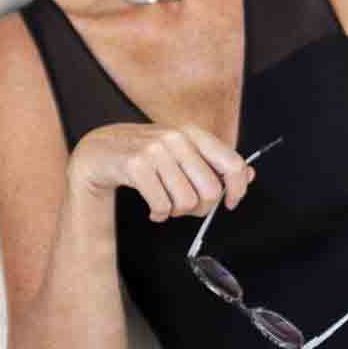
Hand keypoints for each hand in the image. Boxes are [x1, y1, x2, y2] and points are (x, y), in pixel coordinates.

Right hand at [69, 122, 256, 221]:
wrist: (98, 150)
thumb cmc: (144, 154)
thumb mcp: (181, 152)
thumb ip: (214, 162)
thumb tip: (249, 175)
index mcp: (193, 133)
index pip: (232, 163)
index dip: (238, 189)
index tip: (232, 203)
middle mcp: (177, 138)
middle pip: (210, 191)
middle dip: (201, 209)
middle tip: (186, 208)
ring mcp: (155, 151)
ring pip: (186, 202)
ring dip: (176, 212)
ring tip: (165, 204)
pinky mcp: (136, 166)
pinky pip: (162, 205)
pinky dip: (159, 215)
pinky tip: (153, 210)